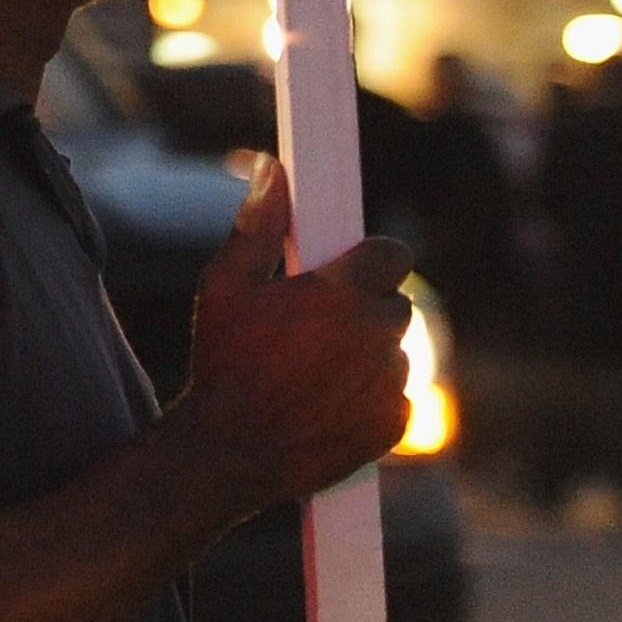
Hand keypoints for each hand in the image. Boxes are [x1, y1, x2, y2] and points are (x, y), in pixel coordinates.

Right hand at [184, 159, 410, 509]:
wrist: (226, 453)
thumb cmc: (223, 363)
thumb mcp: (226, 284)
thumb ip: (258, 224)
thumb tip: (270, 168)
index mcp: (346, 293)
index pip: (392, 254)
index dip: (371, 261)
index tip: (348, 271)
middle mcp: (378, 336)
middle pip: (393, 305)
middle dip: (365, 310)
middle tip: (318, 326)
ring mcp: (390, 384)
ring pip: (396, 353)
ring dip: (369, 355)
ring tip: (318, 370)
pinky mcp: (393, 427)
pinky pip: (398, 399)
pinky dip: (373, 399)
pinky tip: (330, 402)